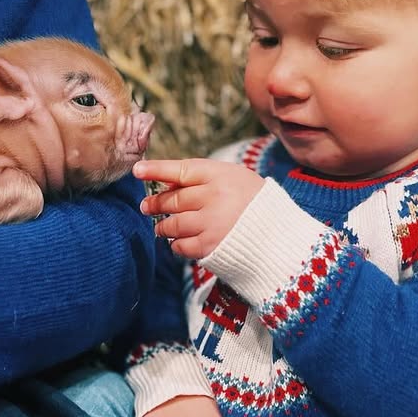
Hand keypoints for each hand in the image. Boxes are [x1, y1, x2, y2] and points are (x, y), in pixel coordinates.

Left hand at [133, 159, 264, 258]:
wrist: (280, 235)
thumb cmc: (254, 202)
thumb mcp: (234, 178)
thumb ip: (203, 178)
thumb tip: (166, 183)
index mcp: (220, 176)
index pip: (181, 170)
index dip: (156, 170)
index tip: (137, 170)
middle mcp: (214, 197)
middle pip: (172, 200)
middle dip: (155, 203)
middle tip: (146, 205)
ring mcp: (211, 223)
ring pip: (172, 224)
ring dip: (162, 226)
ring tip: (160, 227)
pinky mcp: (211, 246)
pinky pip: (180, 245)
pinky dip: (176, 244)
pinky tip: (178, 241)